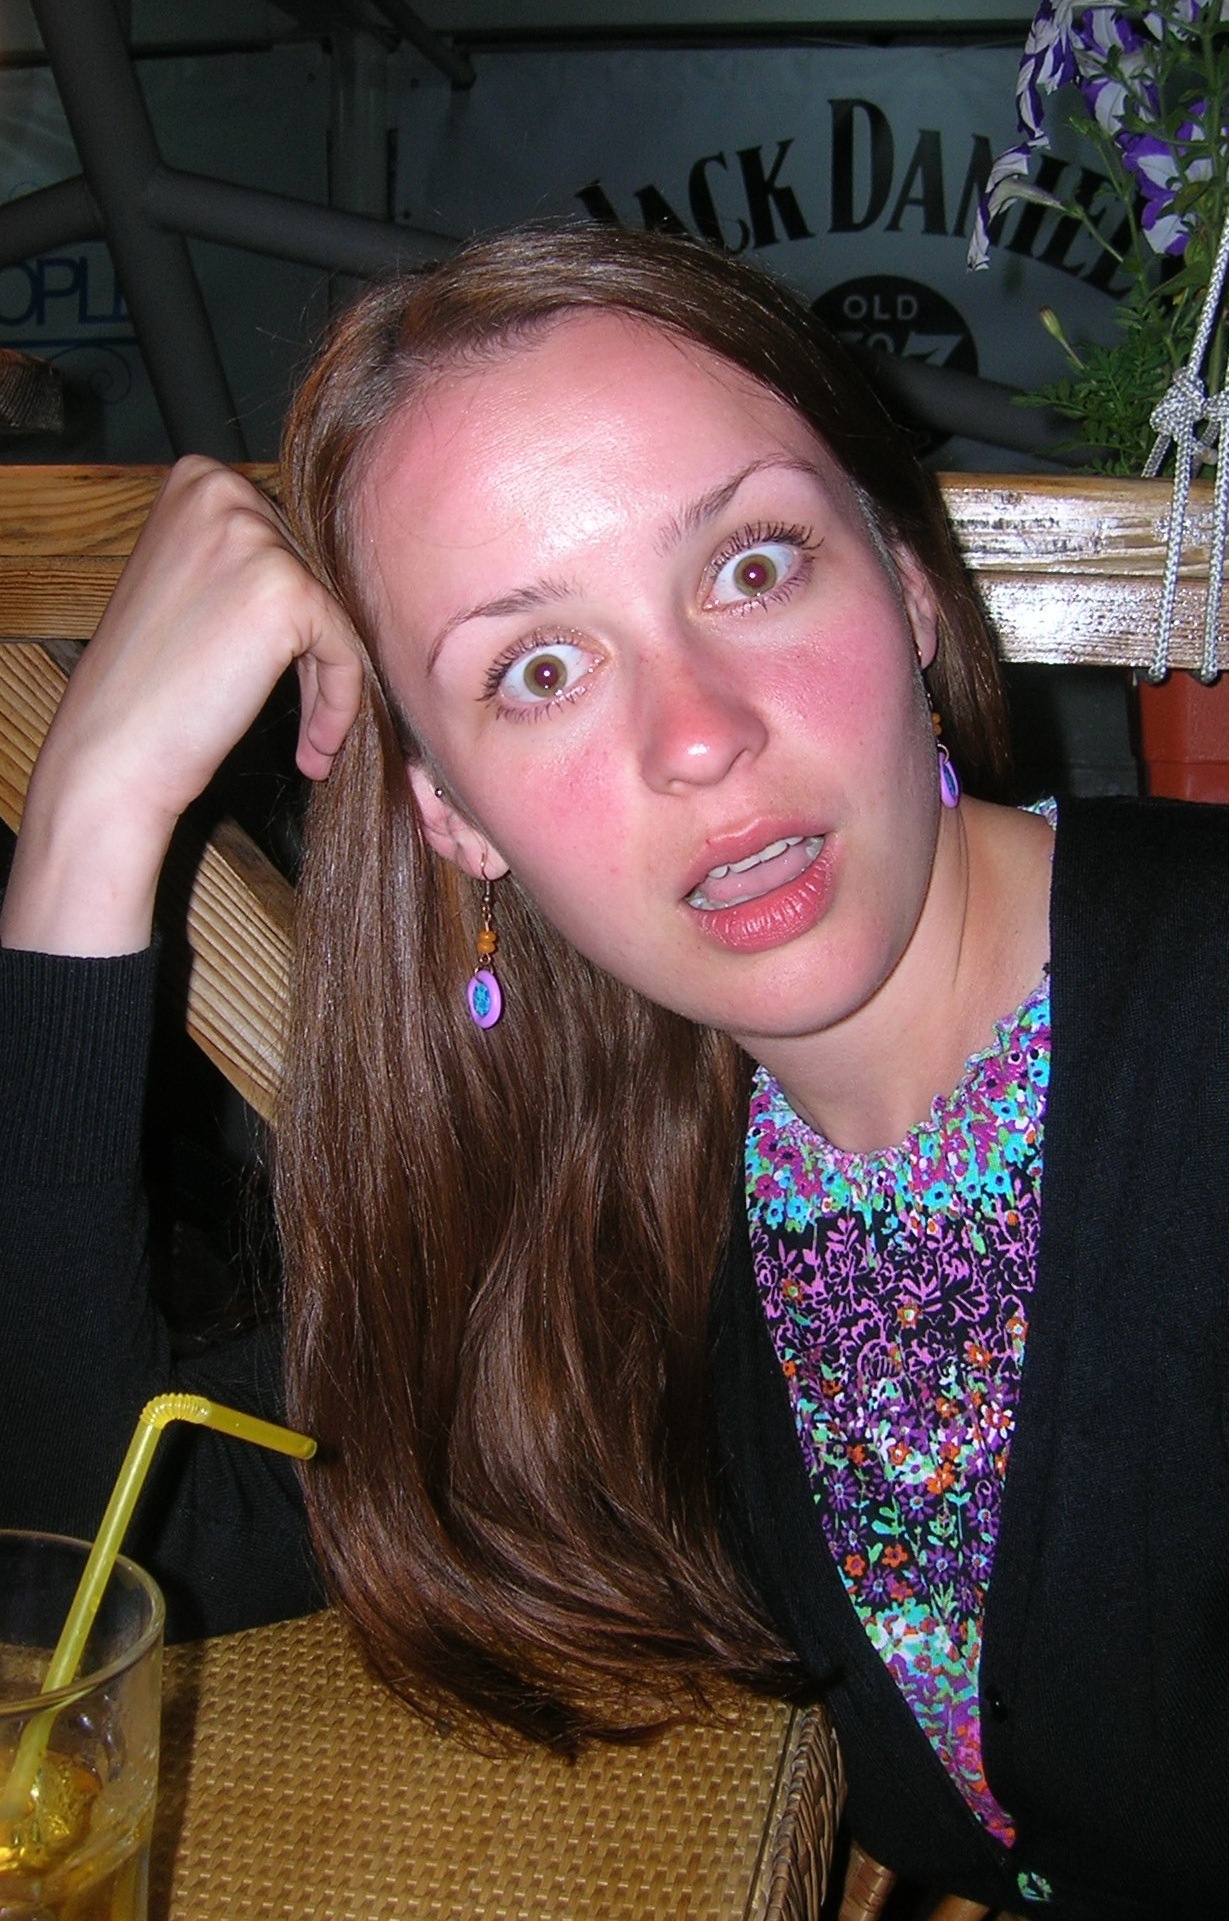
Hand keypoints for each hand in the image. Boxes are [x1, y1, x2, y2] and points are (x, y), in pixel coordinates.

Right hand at [0, 457, 364, 955]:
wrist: (112, 753)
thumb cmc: (147, 686)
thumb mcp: (190, 587)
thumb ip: (246, 563)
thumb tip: (331, 573)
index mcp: (197, 480)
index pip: (287, 544)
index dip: (297, 621)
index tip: (290, 680)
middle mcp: (224, 492)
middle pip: (315, 578)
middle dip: (316, 655)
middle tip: (310, 723)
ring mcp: (254, 537)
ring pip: (335, 616)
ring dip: (330, 688)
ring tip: (312, 744)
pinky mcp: (288, 592)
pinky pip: (347, 652)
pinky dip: (341, 706)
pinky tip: (313, 751)